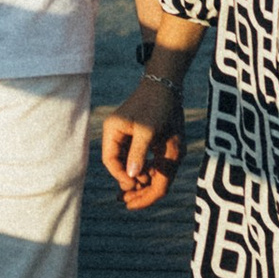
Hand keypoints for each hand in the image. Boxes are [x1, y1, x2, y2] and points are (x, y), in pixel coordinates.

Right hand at [101, 73, 184, 213]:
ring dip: (138, 174)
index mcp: (113, 130)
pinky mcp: (138, 135)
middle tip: (141, 192)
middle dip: (130, 179)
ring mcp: (127, 134)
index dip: (121, 176)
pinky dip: (144, 166)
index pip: (110, 160)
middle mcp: (116, 133)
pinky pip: (137, 156)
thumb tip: (131, 177)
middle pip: (119, 164)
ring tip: (149, 184)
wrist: (168, 85)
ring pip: (129, 162)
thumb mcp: (149, 130)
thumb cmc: (159, 105)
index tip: (135, 185)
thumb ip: (138, 153)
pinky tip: (153, 174)